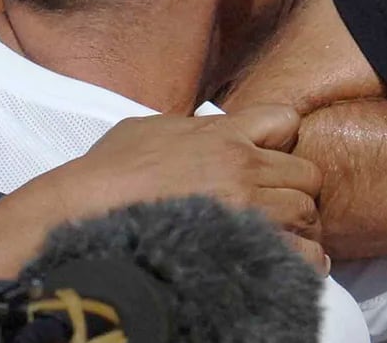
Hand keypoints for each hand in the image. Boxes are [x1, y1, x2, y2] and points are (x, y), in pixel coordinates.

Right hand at [28, 105, 327, 270]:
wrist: (80, 213)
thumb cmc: (106, 173)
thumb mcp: (147, 128)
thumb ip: (186, 126)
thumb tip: (198, 128)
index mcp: (223, 134)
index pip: (285, 121)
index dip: (283, 140)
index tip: (270, 159)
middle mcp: (241, 167)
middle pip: (306, 175)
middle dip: (297, 190)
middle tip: (280, 207)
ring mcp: (245, 208)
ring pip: (307, 213)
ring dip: (299, 225)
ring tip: (284, 237)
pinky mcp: (241, 247)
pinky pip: (300, 253)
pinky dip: (302, 259)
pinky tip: (292, 264)